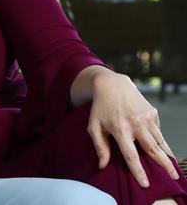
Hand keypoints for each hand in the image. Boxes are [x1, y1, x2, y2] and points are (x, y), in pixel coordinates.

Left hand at [85, 68, 178, 186]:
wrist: (112, 84)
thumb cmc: (101, 108)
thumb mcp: (94, 125)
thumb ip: (99, 146)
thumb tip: (102, 165)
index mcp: (120, 129)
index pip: (131, 155)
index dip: (138, 170)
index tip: (145, 183)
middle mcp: (136, 124)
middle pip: (152, 149)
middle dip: (164, 165)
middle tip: (173, 177)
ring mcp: (146, 117)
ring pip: (160, 140)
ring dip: (168, 154)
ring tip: (173, 167)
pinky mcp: (153, 112)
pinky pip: (157, 130)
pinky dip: (161, 140)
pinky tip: (162, 148)